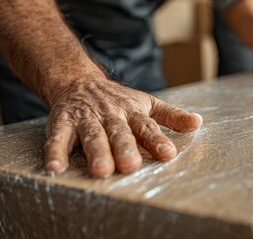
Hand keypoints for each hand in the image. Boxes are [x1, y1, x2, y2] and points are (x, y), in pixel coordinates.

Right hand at [44, 77, 202, 177]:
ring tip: (101, 170)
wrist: (79, 81)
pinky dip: (55, 153)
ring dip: (96, 152)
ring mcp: (86, 118)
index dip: (157, 140)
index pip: (146, 127)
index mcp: (132, 112)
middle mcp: (110, 115)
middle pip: (119, 132)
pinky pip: (58, 139)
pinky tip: (55, 168)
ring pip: (92, 136)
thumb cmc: (118, 100)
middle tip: (130, 166)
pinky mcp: (63, 123)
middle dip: (125, 148)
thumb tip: (198, 122)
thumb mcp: (147, 103)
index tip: (167, 154)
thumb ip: (171, 115)